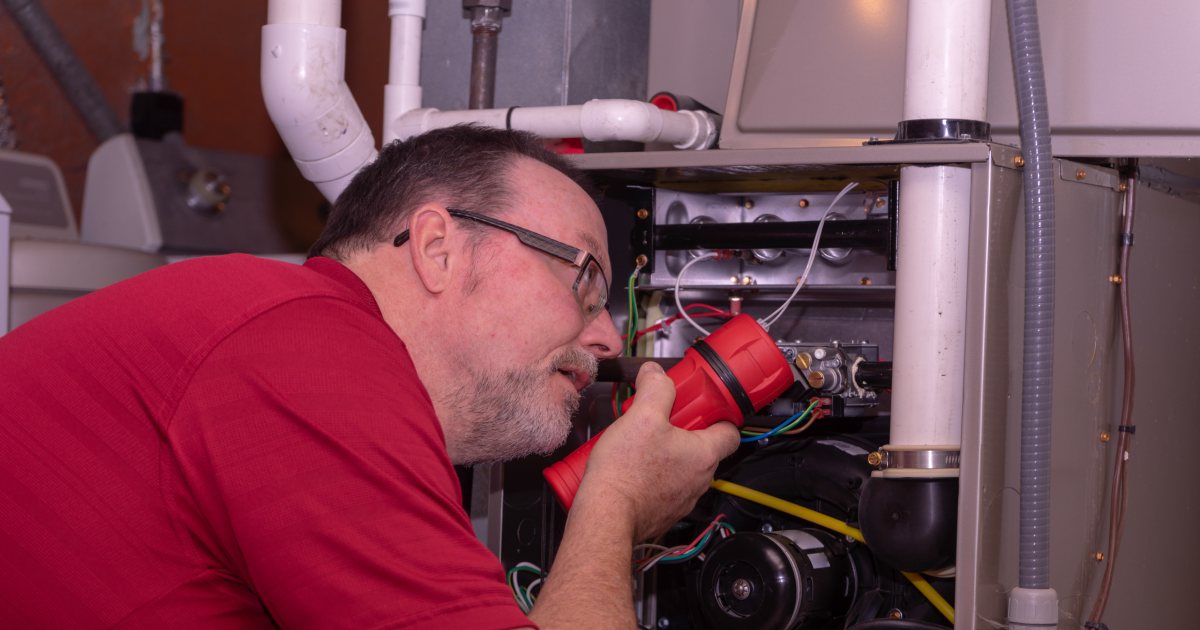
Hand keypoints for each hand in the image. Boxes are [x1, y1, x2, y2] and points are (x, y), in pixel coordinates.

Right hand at [574, 361, 739, 541]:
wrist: (605, 516)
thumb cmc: (626, 473)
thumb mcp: (642, 415)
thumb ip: (655, 388)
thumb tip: (656, 374)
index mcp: (704, 455)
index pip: (730, 431)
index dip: (718, 414)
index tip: (700, 405)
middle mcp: (699, 480)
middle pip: (703, 446)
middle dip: (683, 429)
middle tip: (659, 418)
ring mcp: (683, 498)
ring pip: (683, 466)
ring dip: (667, 452)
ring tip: (640, 442)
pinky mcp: (664, 511)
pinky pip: (666, 485)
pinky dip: (654, 474)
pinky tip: (632, 465)